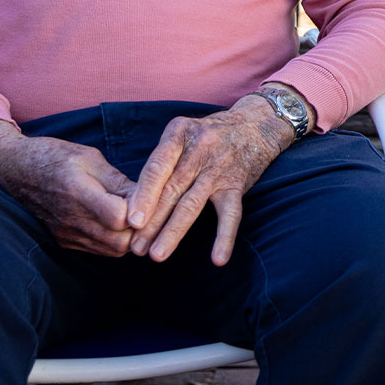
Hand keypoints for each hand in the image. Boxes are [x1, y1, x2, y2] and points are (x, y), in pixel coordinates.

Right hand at [0, 119, 135, 255]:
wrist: (16, 170)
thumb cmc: (56, 157)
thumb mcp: (90, 157)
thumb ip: (118, 181)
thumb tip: (148, 198)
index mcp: (78, 190)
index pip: (118, 216)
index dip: (139, 211)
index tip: (148, 198)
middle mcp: (71, 218)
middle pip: (120, 241)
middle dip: (141, 229)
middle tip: (148, 210)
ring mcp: (66, 234)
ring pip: (112, 250)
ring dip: (130, 237)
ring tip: (135, 216)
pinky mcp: (64, 241)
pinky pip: (98, 250)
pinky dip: (114, 240)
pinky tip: (118, 222)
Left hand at [125, 92, 296, 265]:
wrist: (254, 125)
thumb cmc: (207, 135)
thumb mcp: (182, 134)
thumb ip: (161, 161)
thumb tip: (133, 202)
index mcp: (179, 133)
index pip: (157, 167)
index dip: (143, 195)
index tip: (131, 221)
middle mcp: (199, 148)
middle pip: (172, 189)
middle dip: (152, 221)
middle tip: (136, 247)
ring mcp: (219, 166)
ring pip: (193, 203)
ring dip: (174, 231)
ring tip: (157, 255)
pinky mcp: (237, 183)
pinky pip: (231, 213)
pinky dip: (224, 237)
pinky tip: (217, 259)